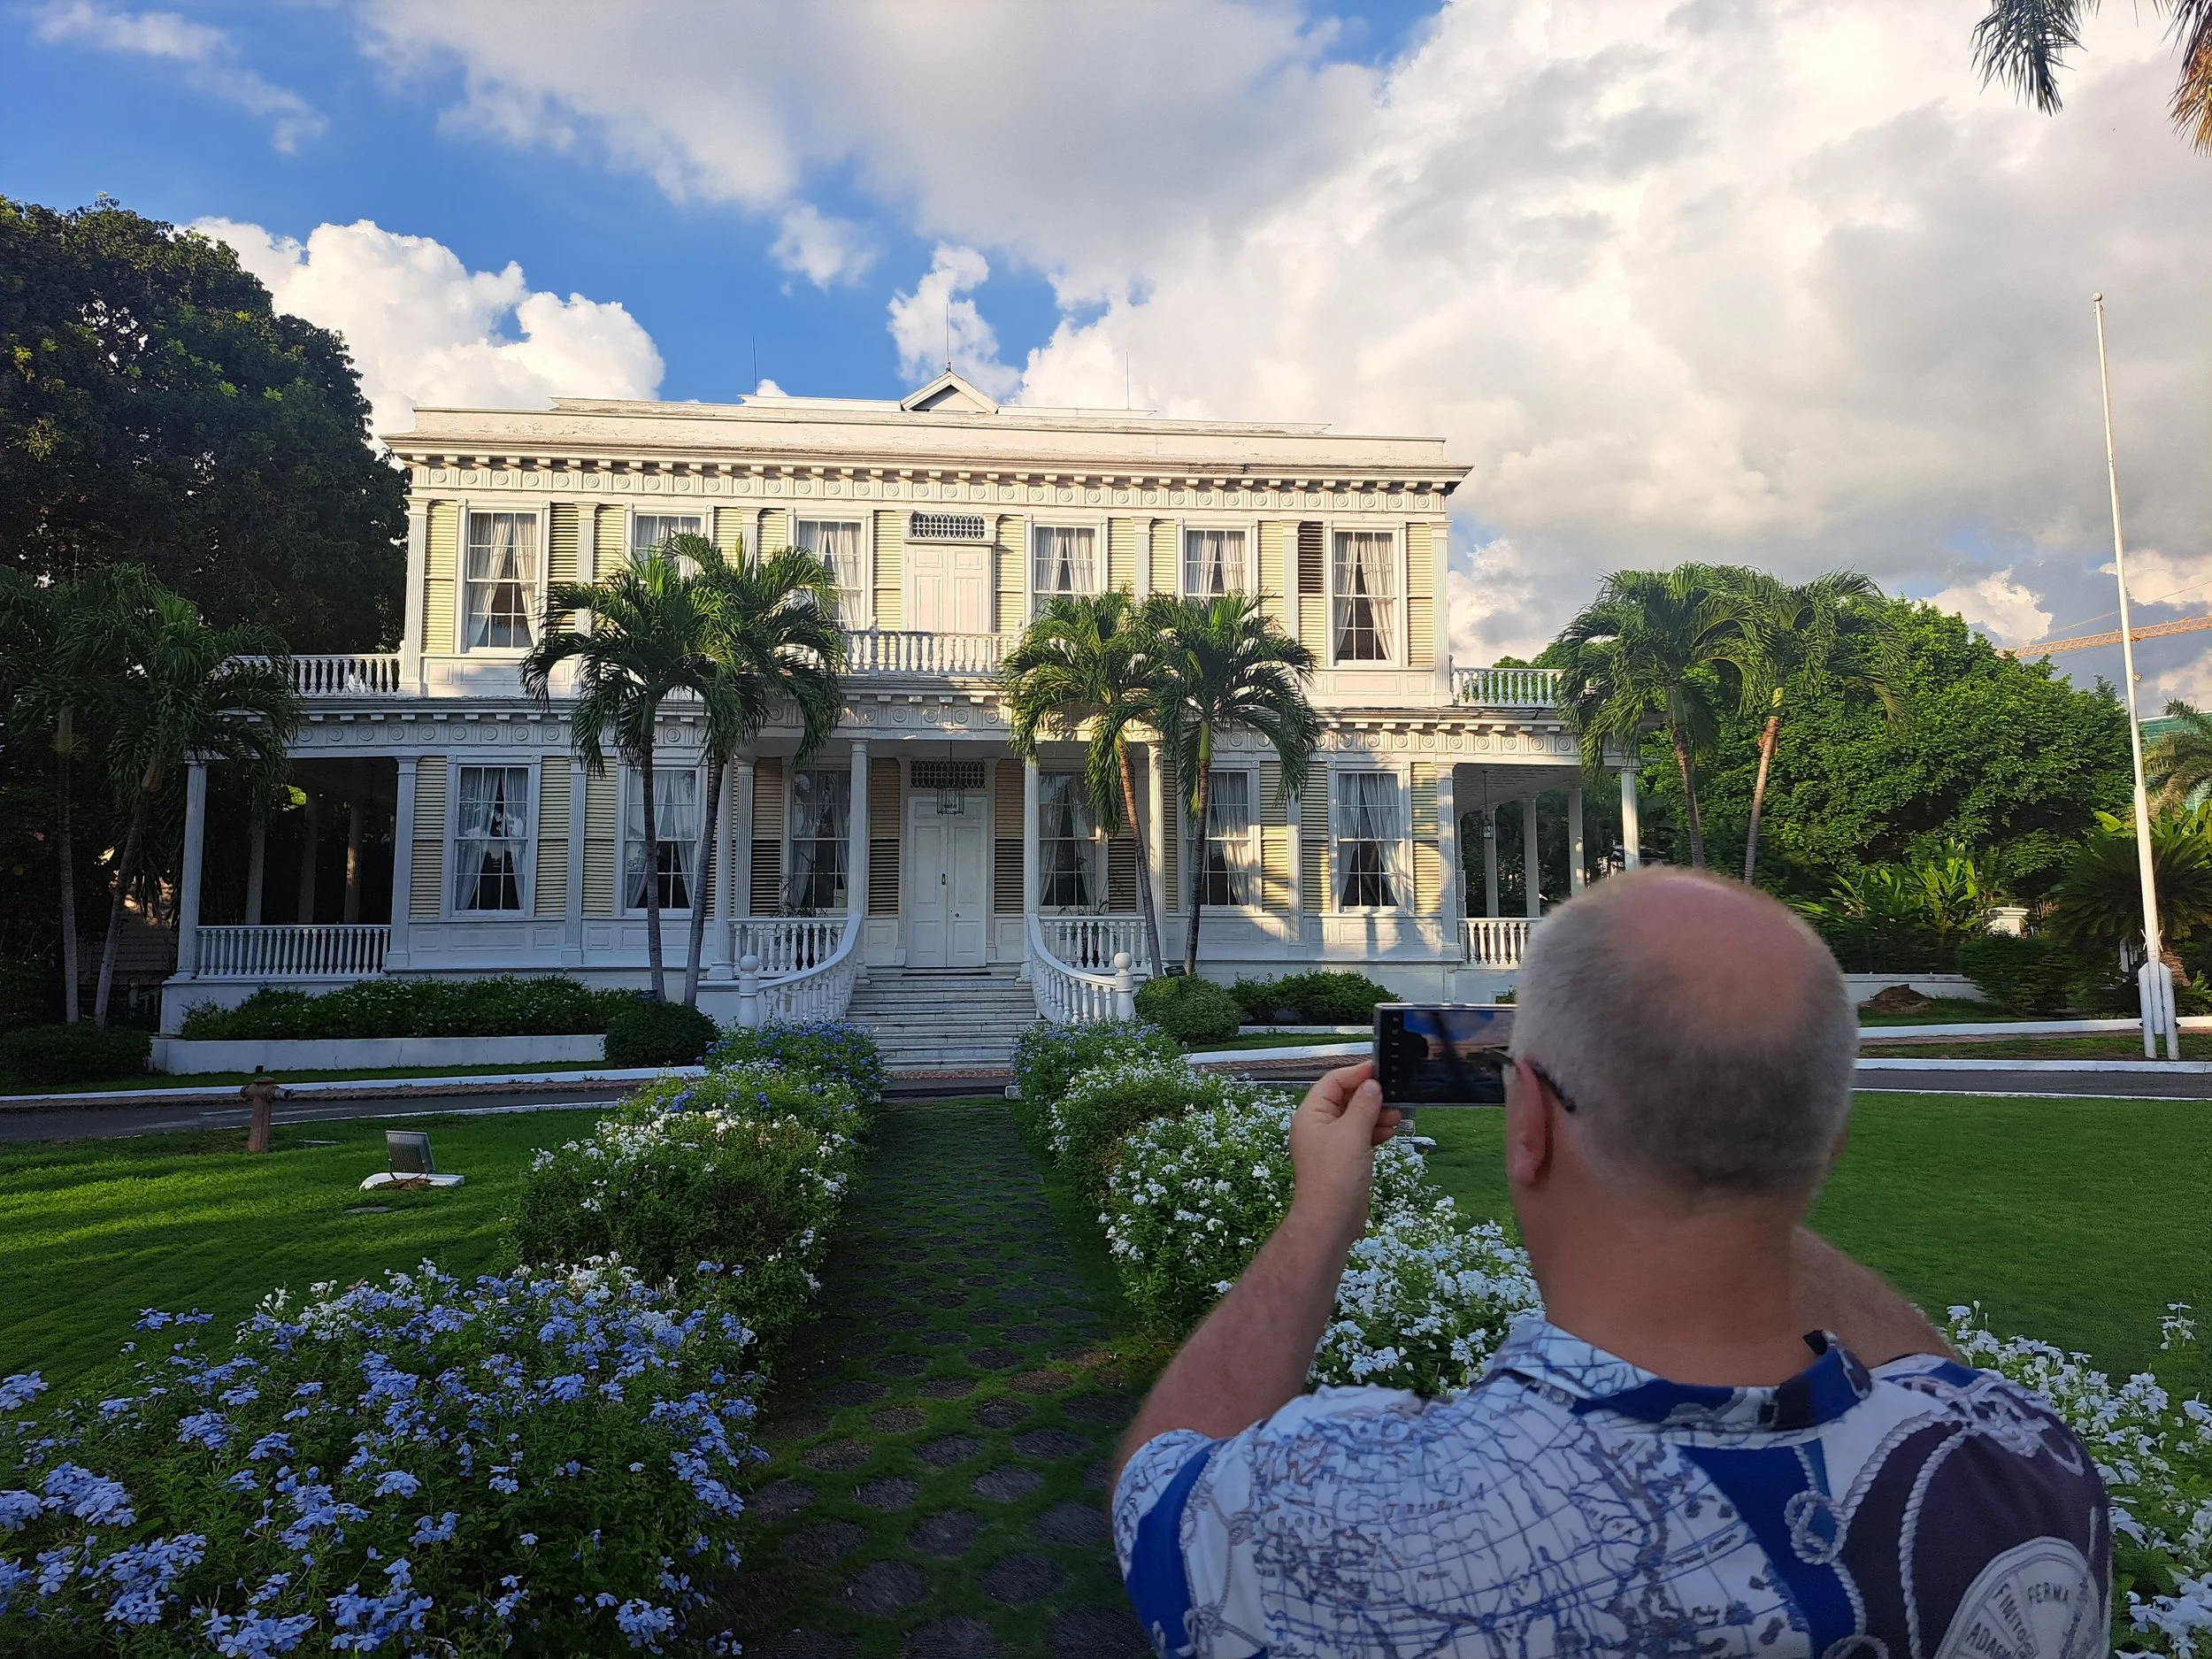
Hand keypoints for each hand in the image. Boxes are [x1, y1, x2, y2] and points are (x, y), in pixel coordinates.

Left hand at [1287, 1061, 1398, 1250]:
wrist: (1331, 1220)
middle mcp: (1318, 1126)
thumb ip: (1363, 1105)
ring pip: (1355, 1119)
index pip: (1333, 1082)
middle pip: (1345, 1099)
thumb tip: (1372, 1085)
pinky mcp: (1343, 1159)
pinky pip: (1360, 1137)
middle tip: (1394, 1096)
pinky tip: (1390, 1132)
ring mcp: (1330, 1144)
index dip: (1356, 1073)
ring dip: (1376, 1115)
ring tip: (1397, 1116)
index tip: (1380, 1069)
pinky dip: (1375, 1132)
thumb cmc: (1336, 1174)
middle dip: (1370, 1097)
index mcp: (1311, 1114)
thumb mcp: (1352, 1133)